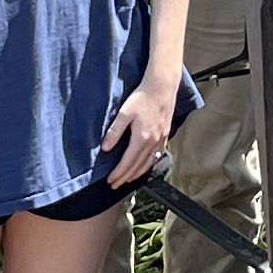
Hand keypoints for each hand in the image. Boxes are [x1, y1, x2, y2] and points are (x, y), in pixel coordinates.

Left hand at [103, 68, 180, 186]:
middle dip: (125, 177)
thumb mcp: (124, 113)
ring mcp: (161, 140)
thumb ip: (115, 132)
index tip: (110, 180)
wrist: (162, 88)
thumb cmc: (141, 98)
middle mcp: (153, 142)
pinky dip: (149, 165)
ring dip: (137, 174)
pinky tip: (144, 167)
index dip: (118, 173)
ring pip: (148, 164)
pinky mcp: (165, 136)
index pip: (127, 162)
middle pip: (137, 166)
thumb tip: (106, 149)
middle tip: (115, 185)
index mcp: (142, 138)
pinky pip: (157, 157)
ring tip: (127, 180)